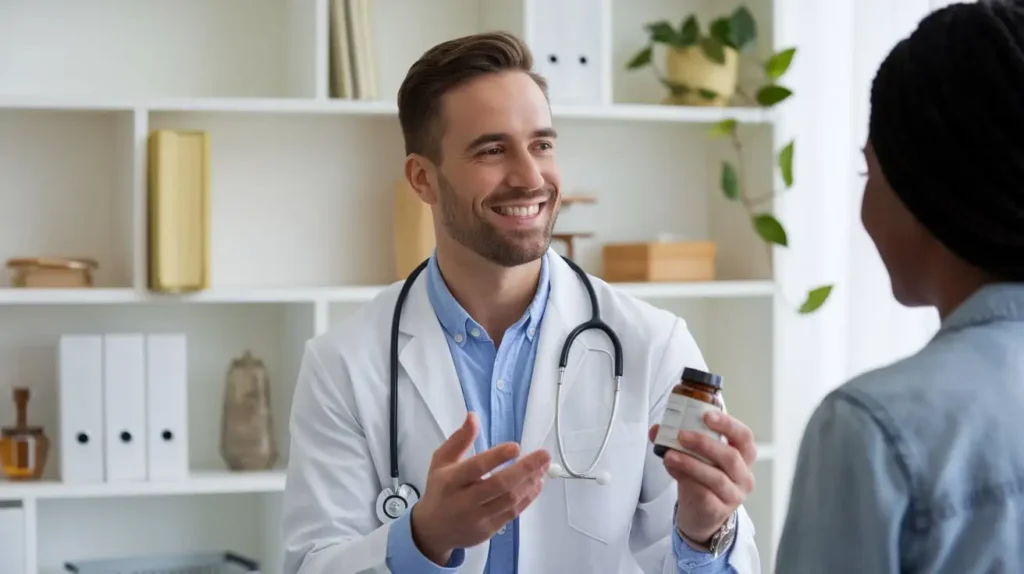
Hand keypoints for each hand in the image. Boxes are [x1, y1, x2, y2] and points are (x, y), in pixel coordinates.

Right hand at [411, 412, 550, 564]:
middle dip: (524, 469)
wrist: (434, 530)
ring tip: (543, 466)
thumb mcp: (442, 461)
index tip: (516, 446)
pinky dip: (528, 497)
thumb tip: (473, 416)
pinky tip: (536, 483)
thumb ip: (459, 439)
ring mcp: (478, 518)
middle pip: (499, 485)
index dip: (496, 457)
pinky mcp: (489, 530)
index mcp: (451, 481)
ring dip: (530, 482)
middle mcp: (464, 501)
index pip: (475, 468)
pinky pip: (513, 512)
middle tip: (544, 455)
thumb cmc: (440, 489)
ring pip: (509, 500)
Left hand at [649, 411, 756, 544]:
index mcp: (742, 456)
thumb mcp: (695, 456)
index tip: (706, 415)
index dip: (728, 424)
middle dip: (704, 443)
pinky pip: (705, 495)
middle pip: (731, 457)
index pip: (744, 436)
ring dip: (691, 463)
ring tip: (670, 455)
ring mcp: (734, 495)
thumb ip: (678, 441)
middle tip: (681, 435)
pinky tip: (673, 471)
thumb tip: (656, 430)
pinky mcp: (719, 510)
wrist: (700, 514)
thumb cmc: (702, 479)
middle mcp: (743, 476)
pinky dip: (687, 480)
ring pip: (716, 478)